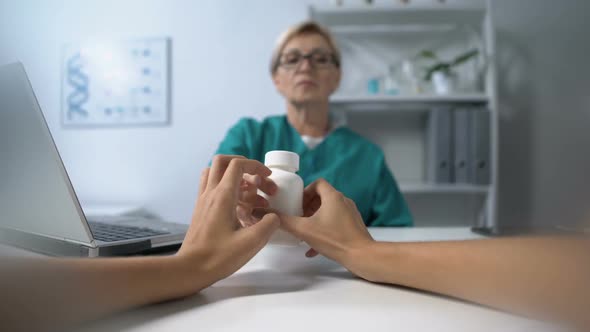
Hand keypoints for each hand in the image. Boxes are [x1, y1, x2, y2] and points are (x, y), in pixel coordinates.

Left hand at [175, 155, 279, 293]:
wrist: (190, 269)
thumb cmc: (219, 256)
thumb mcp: (252, 242)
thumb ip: (268, 225)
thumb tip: (274, 216)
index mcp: (223, 196)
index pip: (238, 165)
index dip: (255, 166)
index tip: (268, 177)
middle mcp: (210, 193)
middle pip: (223, 162)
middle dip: (245, 167)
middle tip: (258, 184)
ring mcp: (203, 200)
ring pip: (216, 174)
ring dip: (234, 178)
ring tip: (251, 196)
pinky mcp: (201, 210)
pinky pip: (212, 188)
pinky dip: (227, 190)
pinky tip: (239, 208)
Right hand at [279, 178, 374, 268]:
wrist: (362, 256)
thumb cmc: (334, 239)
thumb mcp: (304, 230)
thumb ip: (284, 221)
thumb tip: (265, 214)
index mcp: (333, 197)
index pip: (318, 183)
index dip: (305, 191)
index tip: (296, 204)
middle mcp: (344, 201)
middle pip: (322, 198)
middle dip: (308, 208)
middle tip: (298, 218)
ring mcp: (350, 214)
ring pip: (328, 212)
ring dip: (314, 220)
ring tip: (304, 232)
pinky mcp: (354, 226)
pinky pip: (335, 224)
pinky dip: (323, 231)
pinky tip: (313, 249)